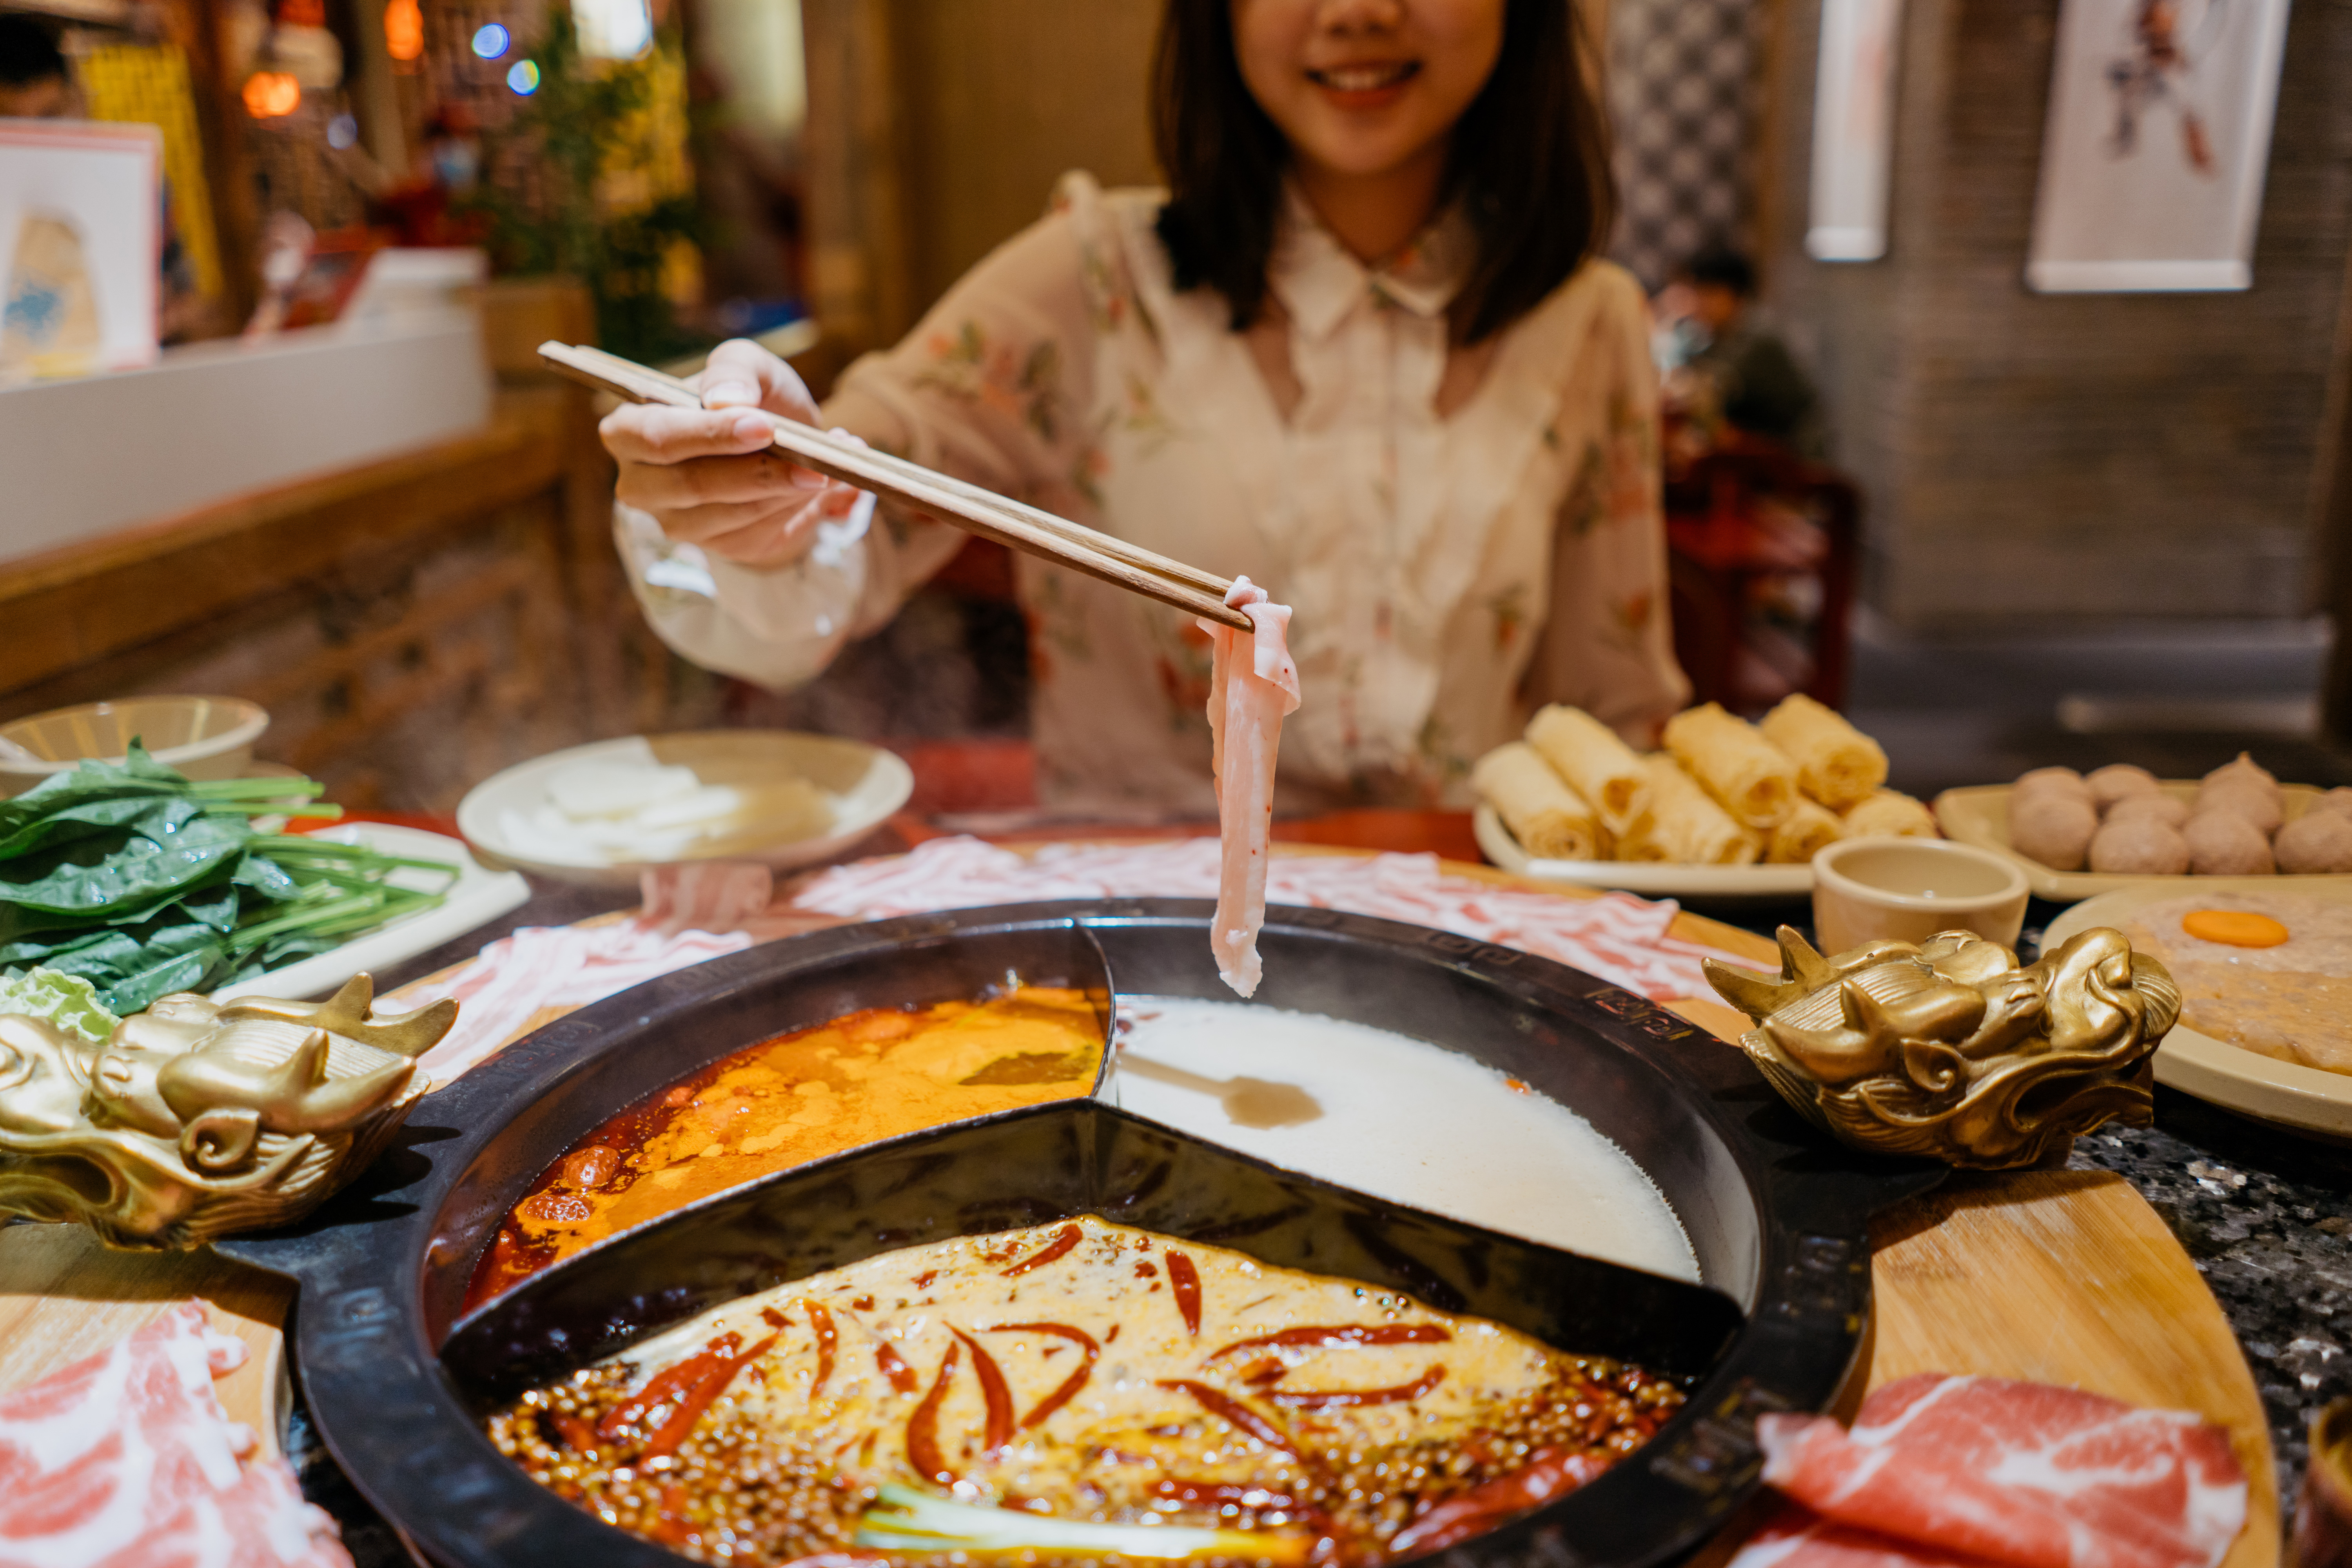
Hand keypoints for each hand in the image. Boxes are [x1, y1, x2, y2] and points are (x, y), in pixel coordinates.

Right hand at [600, 337, 866, 568]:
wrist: (781, 440)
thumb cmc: (749, 396)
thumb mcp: (746, 365)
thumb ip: (733, 370)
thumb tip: (725, 401)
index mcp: (630, 430)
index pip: (656, 437)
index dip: (709, 434)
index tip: (764, 425)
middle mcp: (642, 484)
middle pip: (692, 485)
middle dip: (758, 472)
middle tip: (813, 461)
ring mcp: (677, 522)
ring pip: (732, 514)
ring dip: (787, 492)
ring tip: (827, 467)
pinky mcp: (720, 546)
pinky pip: (759, 532)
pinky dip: (797, 508)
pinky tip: (822, 487)